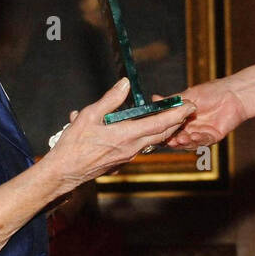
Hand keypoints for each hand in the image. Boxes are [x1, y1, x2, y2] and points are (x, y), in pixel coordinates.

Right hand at [44, 77, 195, 189]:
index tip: (189, 105)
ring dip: (165, 128)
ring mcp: (129, 156)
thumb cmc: (74, 145)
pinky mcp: (123, 160)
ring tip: (173, 117)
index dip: (177, 113)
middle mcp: (132, 147)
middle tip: (187, 109)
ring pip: (153, 140)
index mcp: (126, 135)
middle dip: (177, 120)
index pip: (160, 123)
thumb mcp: (89, 116)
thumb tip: (125, 84)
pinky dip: (149, 135)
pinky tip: (143, 128)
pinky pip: (142, 146)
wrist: (65, 172)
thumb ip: (110, 99)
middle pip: (162, 133)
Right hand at [163, 77, 246, 148]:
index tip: (159, 133)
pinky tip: (194, 136)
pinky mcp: (213, 137)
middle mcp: (191, 128)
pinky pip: (204, 141)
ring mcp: (202, 133)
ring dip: (185, 142)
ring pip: (190, 142)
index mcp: (183, 120)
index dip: (165, 132)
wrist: (232, 94)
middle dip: (174, 140)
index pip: (171, 129)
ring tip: (181, 139)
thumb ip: (172, 101)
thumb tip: (154, 99)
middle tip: (170, 140)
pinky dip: (198, 140)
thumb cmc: (211, 92)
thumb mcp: (188, 95)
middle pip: (179, 139)